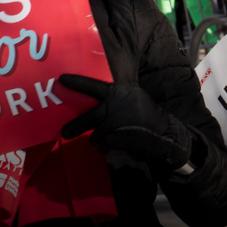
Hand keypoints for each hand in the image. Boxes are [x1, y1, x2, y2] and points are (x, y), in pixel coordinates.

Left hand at [59, 74, 192, 174]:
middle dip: (74, 127)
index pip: (92, 85)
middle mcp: (114, 106)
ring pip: (95, 133)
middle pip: (87, 117)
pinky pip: (103, 144)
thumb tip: (95, 104)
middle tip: (65, 132)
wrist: (165, 133)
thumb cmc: (146, 115)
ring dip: (96, 138)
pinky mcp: (119, 138)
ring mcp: (116, 122)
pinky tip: (107, 147)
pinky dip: (103, 147)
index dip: (77, 82)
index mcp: (117, 92)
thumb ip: (115, 98)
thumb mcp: (133, 98)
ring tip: (100, 139)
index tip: (61, 79)